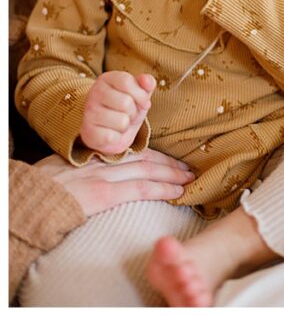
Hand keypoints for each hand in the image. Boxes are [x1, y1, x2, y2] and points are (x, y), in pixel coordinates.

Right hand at [34, 149, 194, 216]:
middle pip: (144, 158)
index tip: (168, 159)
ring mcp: (103, 177)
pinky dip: (162, 189)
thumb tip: (91, 167)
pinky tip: (177, 191)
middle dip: (169, 163)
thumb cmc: (37, 187)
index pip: (131, 151)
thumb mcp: (59, 166)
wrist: (26, 200)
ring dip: (172, 174)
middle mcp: (101, 161)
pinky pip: (141, 189)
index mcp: (93, 154)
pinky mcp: (104, 195)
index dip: (154, 155)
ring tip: (189, 179)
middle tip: (188, 168)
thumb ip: (80, 166)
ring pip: (148, 171)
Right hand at [80, 71, 155, 154]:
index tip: (142, 102)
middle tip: (127, 114)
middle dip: (134, 112)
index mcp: (107, 79)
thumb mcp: (140, 94)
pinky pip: (112, 137)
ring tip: (118, 123)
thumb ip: (147, 83)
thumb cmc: (127, 109)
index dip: (141, 95)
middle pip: (126, 102)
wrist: (112, 132)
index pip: (126, 81)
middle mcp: (94, 93)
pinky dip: (117, 137)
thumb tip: (147, 80)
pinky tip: (110, 133)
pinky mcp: (88, 131)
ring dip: (125, 125)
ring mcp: (88, 112)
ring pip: (122, 121)